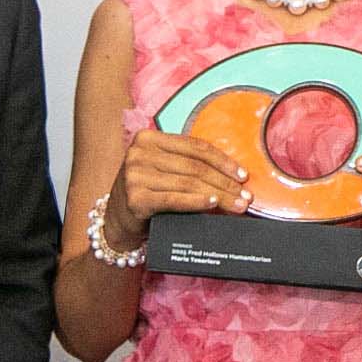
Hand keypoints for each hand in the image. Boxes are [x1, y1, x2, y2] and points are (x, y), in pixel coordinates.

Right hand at [107, 129, 250, 243]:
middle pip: (194, 167)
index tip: (243, 174)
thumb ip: (187, 165)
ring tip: (237, 204)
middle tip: (245, 195)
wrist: (116, 223)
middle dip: (225, 182)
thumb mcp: (162, 171)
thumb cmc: (146, 195)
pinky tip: (212, 204)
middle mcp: (139, 153)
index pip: (194, 147)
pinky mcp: (135, 198)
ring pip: (188, 183)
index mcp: (148, 138)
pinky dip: (196, 202)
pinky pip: (174, 199)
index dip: (222, 160)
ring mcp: (135, 175)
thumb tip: (232, 175)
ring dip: (218, 195)